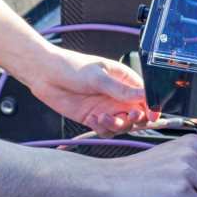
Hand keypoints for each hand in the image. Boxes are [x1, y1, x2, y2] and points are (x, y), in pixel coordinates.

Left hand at [23, 47, 151, 136]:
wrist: (45, 75)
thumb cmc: (71, 67)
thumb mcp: (98, 78)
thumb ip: (121, 90)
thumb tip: (145, 95)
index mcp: (124, 80)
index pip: (145, 96)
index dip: (151, 107)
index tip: (150, 114)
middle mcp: (118, 96)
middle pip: (138, 114)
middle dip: (135, 119)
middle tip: (127, 117)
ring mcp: (106, 107)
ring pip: (122, 125)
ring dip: (116, 125)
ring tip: (103, 118)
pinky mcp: (94, 118)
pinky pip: (106, 130)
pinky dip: (102, 128)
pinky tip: (93, 119)